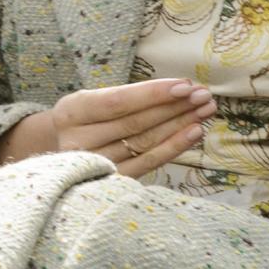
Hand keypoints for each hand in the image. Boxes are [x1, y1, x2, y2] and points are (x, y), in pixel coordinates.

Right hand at [0, 78, 215, 177]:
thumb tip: (182, 88)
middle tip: (204, 96)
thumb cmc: (89, 120)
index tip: (185, 85)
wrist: (64, 154)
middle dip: (174, 107)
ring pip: (144, 142)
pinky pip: (147, 163)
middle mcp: (77, 141)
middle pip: (135, 123)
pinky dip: (173, 148)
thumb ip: (130, 96)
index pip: (117, 102)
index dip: (153, 94)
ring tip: (205, 111)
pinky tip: (194, 133)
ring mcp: (94, 166)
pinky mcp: (110, 183)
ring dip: (179, 125)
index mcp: (70, 112)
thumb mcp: (94, 101)